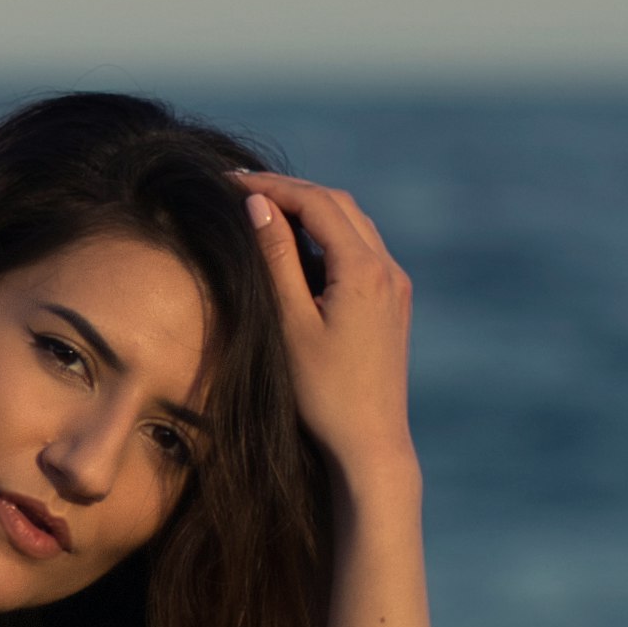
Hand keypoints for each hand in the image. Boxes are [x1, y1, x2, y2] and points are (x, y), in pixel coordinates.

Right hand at [238, 173, 415, 491]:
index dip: (272, 186)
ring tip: (266, 213)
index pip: (316, 202)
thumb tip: (259, 206)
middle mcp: (389, 270)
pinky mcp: (394, 304)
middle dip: (292, 191)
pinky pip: (363, 251)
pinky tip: (300, 252)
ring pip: (354, 225)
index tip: (231, 182)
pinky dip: (330, 237)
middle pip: (339, 204)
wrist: (369, 445)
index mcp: (365, 270)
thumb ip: (276, 261)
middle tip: (243, 190)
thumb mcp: (289, 324)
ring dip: (312, 211)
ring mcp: (395, 287)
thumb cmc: (323, 393)